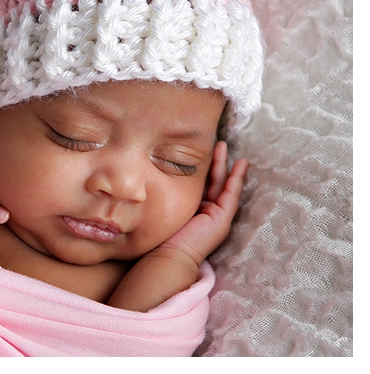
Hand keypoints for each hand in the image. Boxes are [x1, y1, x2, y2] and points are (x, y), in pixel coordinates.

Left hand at [154, 141, 248, 267]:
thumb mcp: (167, 206)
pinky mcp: (223, 218)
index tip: (200, 149)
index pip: (202, 184)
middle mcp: (206, 210)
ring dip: (227, 165)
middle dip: (217, 161)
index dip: (204, 167)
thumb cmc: (163, 234)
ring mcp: (217, 215)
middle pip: (215, 181)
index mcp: (193, 208)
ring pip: (224, 185)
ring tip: (226, 147)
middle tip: (218, 142)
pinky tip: (240, 165)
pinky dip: (237, 179)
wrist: (170, 254)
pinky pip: (232, 194)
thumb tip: (155, 170)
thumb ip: (168, 192)